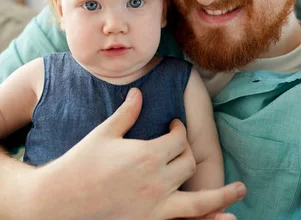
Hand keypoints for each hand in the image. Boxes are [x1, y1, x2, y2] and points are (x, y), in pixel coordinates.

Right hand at [29, 88, 245, 218]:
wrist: (59, 199)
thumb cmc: (81, 163)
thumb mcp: (105, 133)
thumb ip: (128, 113)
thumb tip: (140, 92)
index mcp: (147, 153)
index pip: (178, 138)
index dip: (178, 130)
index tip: (173, 127)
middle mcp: (157, 179)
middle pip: (187, 162)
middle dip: (187, 152)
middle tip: (180, 149)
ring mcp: (155, 203)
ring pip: (198, 197)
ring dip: (222, 196)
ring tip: (241, 191)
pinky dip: (207, 218)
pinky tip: (225, 219)